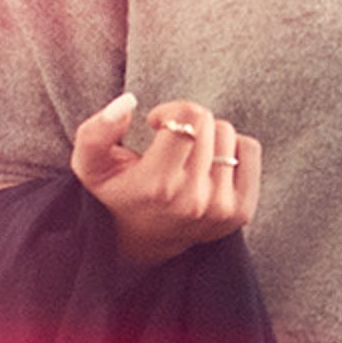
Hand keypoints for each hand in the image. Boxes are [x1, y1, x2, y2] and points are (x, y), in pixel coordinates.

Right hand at [71, 95, 260, 266]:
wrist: (145, 239)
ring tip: (189, 156)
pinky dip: (233, 149)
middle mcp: (193, 200)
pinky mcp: (242, 212)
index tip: (157, 123)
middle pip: (209, 123)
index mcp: (158, 185)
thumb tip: (129, 103)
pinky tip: (210, 165)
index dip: (172, 110)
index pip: (189, 118)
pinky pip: (251, 150)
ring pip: (229, 134)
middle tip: (172, 142)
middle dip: (189, 122)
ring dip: (209, 136)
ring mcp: (221, 209)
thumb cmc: (119, 191)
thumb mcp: (91, 165)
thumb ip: (95, 132)